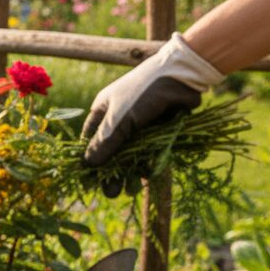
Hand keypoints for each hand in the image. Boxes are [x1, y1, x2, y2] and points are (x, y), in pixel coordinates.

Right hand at [82, 34, 223, 193]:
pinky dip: (147, 164)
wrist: (182, 77)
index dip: (90, 161)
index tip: (90, 181)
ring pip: (131, 154)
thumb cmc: (143, 93)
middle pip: (111, 151)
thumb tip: (87, 166)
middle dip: (111, 172)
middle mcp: (119, 118)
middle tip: (111, 193)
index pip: (91, 140)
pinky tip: (145, 176)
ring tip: (129, 191)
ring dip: (129, 172)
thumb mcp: (120, 119)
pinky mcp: (158, 129)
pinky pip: (149, 151)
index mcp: (103, 111)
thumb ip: (104, 144)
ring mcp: (139, 125)